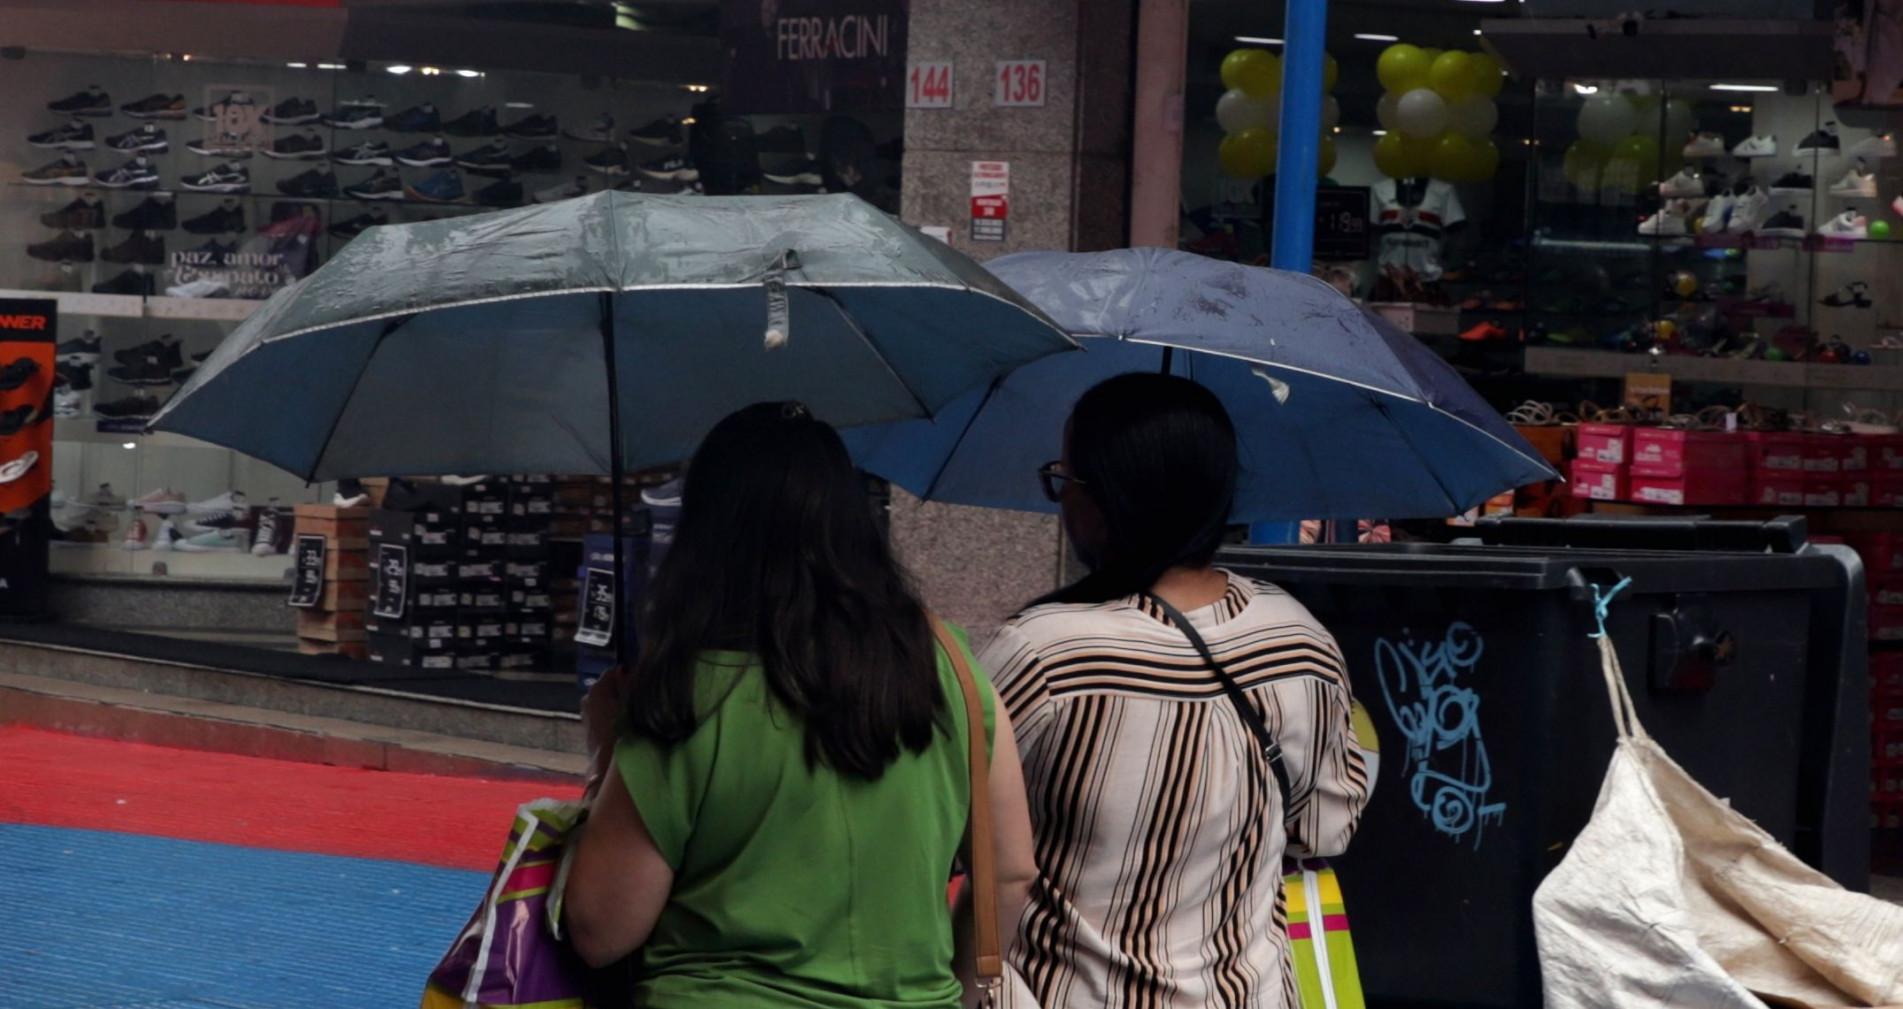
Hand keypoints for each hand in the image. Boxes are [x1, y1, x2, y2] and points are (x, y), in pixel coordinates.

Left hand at [581, 664, 631, 798]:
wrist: (608, 767)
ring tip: (635, 718)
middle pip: (611, 686)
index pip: (616, 671)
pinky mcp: (590, 728)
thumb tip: (633, 673)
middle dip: (625, 691)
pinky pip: (606, 715)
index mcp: (597, 689)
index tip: (642, 687)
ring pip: (609, 701)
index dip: (630, 676)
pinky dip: (615, 717)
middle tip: (641, 703)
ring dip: (621, 706)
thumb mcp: (633, 702)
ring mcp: (587, 714)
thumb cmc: (622, 731)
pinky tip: (626, 728)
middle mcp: (588, 698)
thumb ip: (634, 684)